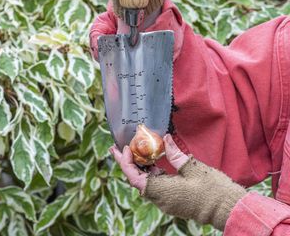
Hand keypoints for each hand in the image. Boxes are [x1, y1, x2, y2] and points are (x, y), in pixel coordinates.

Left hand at [110, 134, 246, 230]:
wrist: (228, 209)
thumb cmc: (212, 190)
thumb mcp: (192, 167)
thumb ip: (174, 153)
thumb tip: (164, 139)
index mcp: (162, 192)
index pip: (134, 177)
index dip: (126, 162)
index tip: (124, 147)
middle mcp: (161, 199)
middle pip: (137, 179)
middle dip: (128, 163)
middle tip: (119, 147)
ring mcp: (167, 201)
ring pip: (146, 182)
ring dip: (139, 167)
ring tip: (132, 151)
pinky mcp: (173, 199)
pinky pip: (156, 185)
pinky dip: (150, 172)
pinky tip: (151, 160)